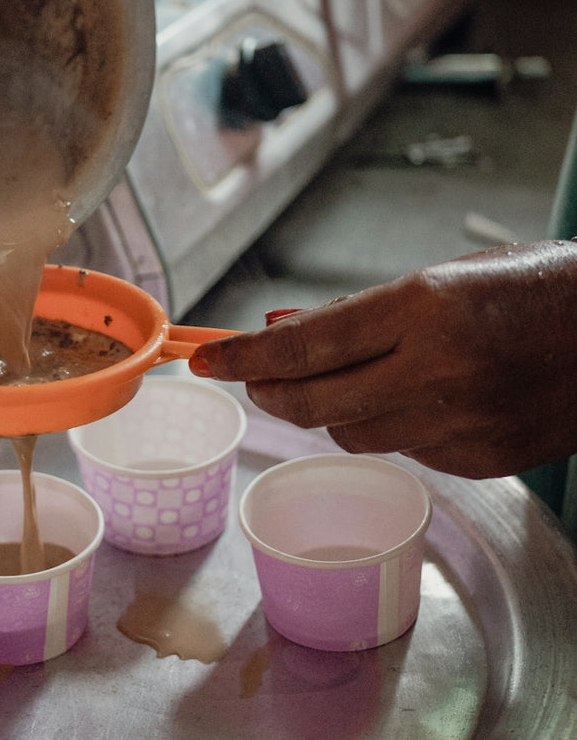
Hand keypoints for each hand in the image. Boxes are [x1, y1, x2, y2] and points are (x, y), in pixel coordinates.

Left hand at [188, 240, 576, 478]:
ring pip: (352, 434)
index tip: (204, 359)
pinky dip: (392, 427)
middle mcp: (436, 372)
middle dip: (270, 390)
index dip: (243, 357)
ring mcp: (460, 425)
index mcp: (424, 309)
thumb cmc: (537, 288)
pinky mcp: (480, 461)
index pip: (304, 347)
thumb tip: (282, 328)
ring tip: (354, 376)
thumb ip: (359, 312)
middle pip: (313, 403)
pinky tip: (420, 398)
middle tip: (253, 378)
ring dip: (333, 408)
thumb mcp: (444, 278)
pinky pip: (403, 451)